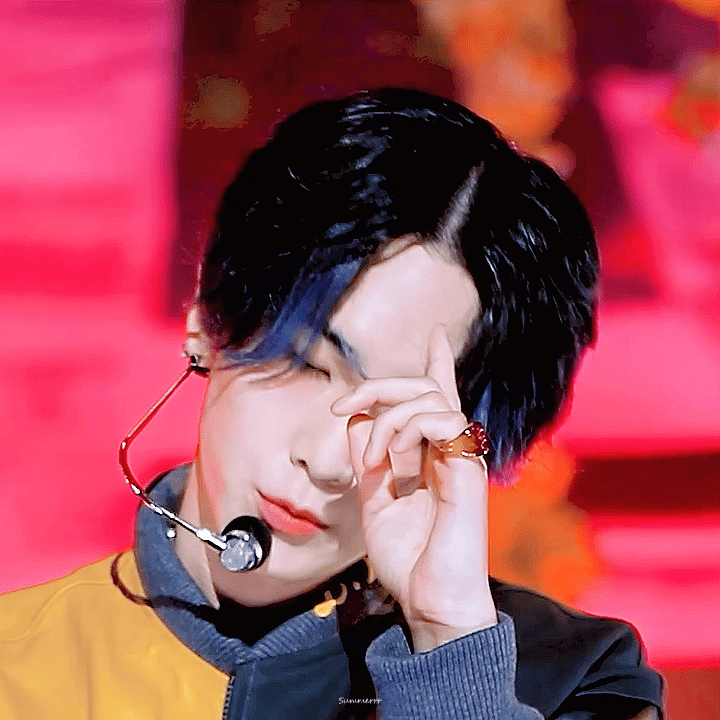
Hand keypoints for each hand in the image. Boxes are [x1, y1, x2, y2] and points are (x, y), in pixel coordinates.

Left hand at [332, 325, 496, 650]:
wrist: (429, 602)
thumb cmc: (408, 558)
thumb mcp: (374, 500)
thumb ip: (369, 458)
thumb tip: (358, 419)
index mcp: (433, 455)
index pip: (438, 397)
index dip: (439, 363)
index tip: (439, 333)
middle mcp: (450, 450)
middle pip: (425, 386)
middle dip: (381, 383)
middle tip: (343, 403)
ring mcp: (460, 457)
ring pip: (429, 397)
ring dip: (387, 418)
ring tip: (370, 460)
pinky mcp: (466, 469)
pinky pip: (439, 420)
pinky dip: (402, 431)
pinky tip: (388, 464)